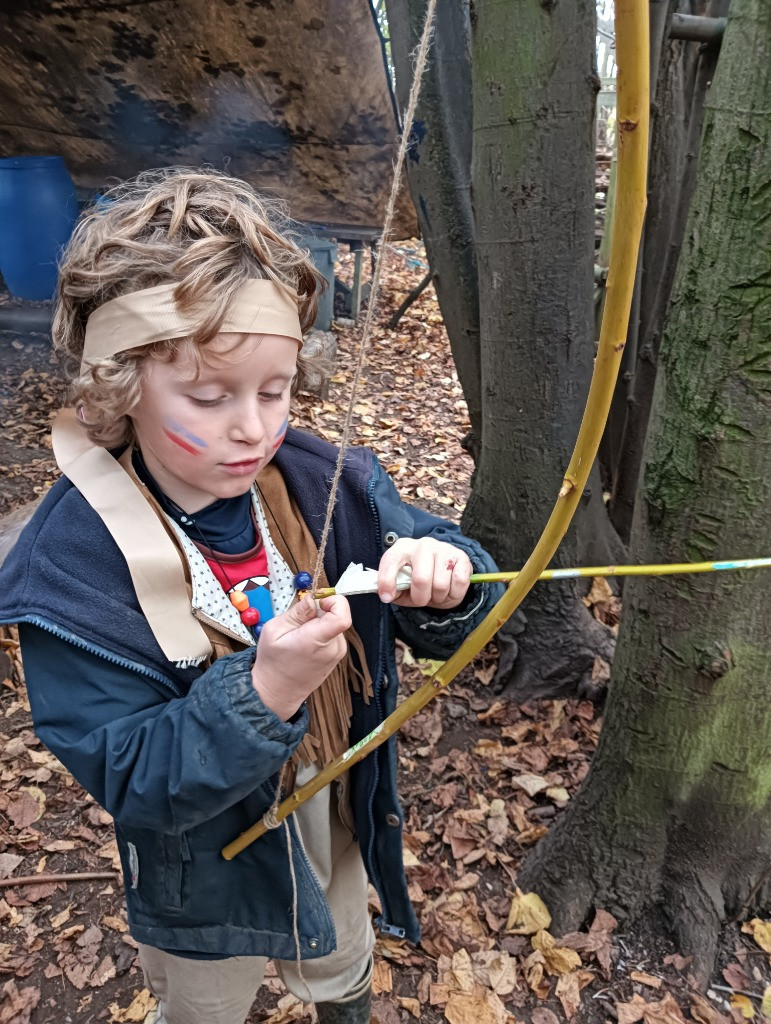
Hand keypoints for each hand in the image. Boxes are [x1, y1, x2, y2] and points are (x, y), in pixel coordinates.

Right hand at [250, 594, 350, 720]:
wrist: (278, 691)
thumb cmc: (273, 662)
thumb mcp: (275, 630)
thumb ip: (297, 613)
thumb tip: (312, 599)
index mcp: (317, 640)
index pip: (342, 616)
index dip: (334, 601)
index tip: (318, 602)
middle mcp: (333, 647)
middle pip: (335, 616)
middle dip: (318, 613)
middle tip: (297, 623)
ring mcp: (337, 653)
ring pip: (333, 624)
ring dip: (318, 623)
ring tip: (298, 636)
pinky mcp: (337, 656)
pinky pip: (332, 634)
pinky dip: (320, 633)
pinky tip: (305, 643)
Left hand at [377, 538, 472, 609]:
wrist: (446, 574)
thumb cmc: (419, 581)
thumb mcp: (402, 587)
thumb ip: (393, 590)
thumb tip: (386, 595)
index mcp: (403, 548)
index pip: (390, 561)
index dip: (387, 581)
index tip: (386, 597)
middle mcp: (423, 544)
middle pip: (421, 580)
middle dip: (421, 598)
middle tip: (422, 599)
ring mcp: (444, 548)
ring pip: (441, 585)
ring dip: (439, 597)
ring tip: (437, 593)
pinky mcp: (461, 556)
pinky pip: (460, 582)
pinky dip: (455, 593)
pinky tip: (451, 588)